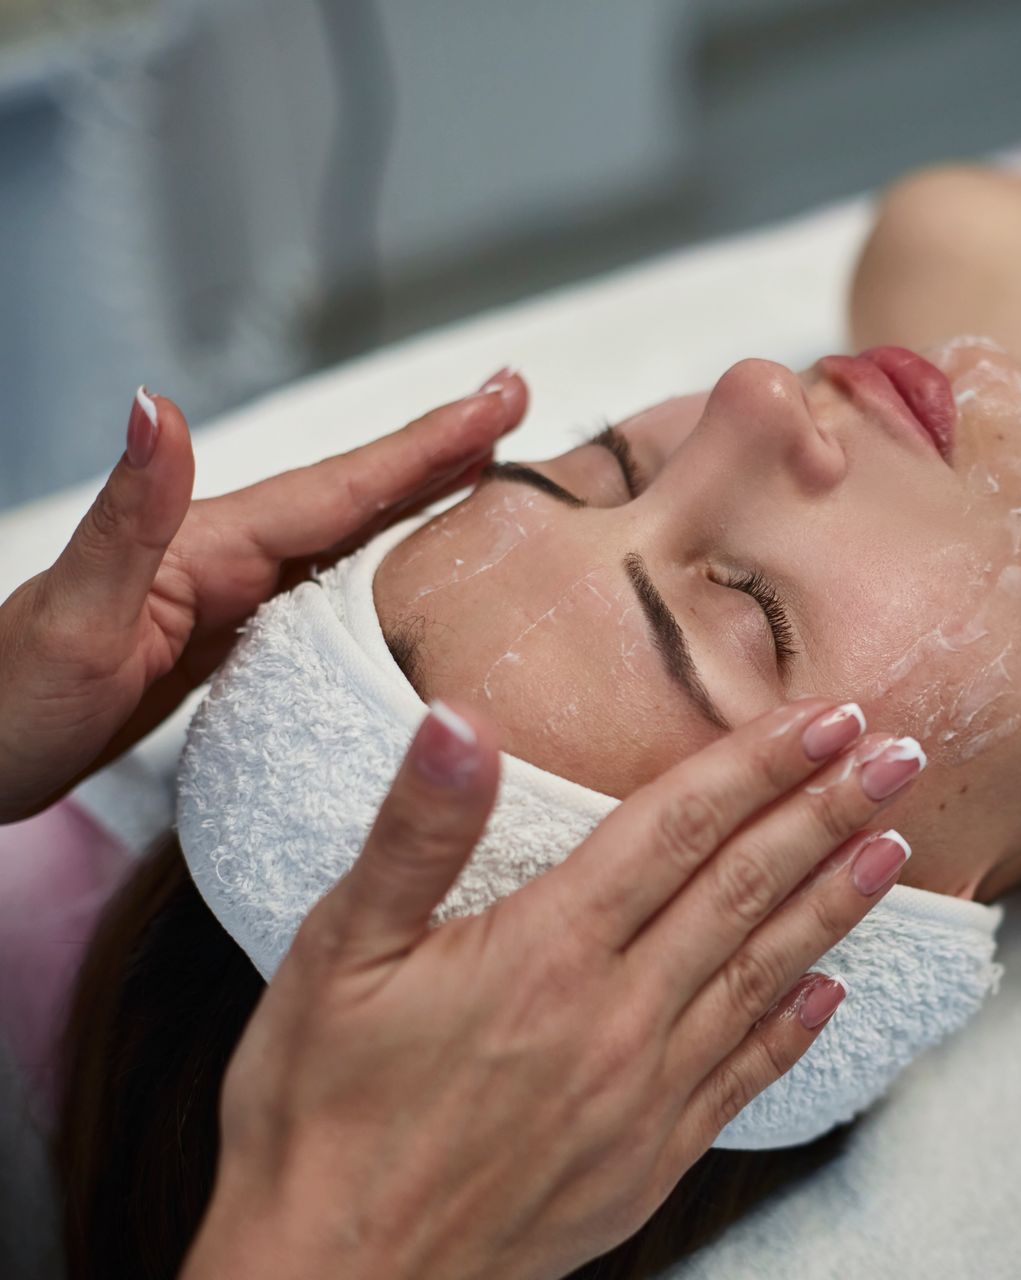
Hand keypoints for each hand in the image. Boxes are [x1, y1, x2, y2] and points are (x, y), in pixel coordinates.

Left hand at [0, 374, 525, 822]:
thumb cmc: (6, 705)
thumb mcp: (72, 616)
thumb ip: (127, 515)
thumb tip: (155, 404)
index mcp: (209, 546)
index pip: (341, 487)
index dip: (426, 445)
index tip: (501, 398)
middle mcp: (227, 559)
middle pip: (358, 496)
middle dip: (442, 450)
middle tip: (520, 406)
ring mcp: (230, 599)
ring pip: (351, 541)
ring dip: (422, 501)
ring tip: (492, 474)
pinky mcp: (229, 644)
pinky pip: (329, 596)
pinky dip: (382, 570)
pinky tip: (408, 578)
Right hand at [182, 696, 918, 1279]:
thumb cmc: (317, 1114)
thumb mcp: (335, 955)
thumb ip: (416, 833)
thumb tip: (459, 720)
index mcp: (546, 949)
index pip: (680, 827)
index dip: (760, 762)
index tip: (830, 714)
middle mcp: (617, 1013)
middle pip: (745, 887)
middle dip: (830, 810)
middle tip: (904, 755)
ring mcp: (644, 1091)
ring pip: (765, 972)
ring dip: (836, 902)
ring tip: (896, 845)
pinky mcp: (650, 1157)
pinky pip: (745, 1075)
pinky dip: (796, 1025)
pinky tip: (832, 989)